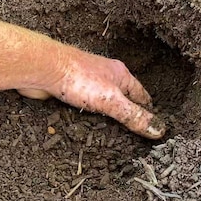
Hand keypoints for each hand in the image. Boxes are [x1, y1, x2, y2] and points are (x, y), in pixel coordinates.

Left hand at [18, 46, 165, 138]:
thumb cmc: (77, 77)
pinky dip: (87, 115)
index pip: (141, 94)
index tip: (153, 124)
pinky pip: (83, 104)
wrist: (42, 68)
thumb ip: (133, 116)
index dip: (147, 109)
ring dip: (106, 114)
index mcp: (120, 74)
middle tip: (134, 131)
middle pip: (121, 96)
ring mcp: (85, 81)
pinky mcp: (68, 89)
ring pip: (101, 100)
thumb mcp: (111, 101)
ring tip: (113, 133)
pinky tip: (86, 125)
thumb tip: (158, 129)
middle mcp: (104, 76)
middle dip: (127, 112)